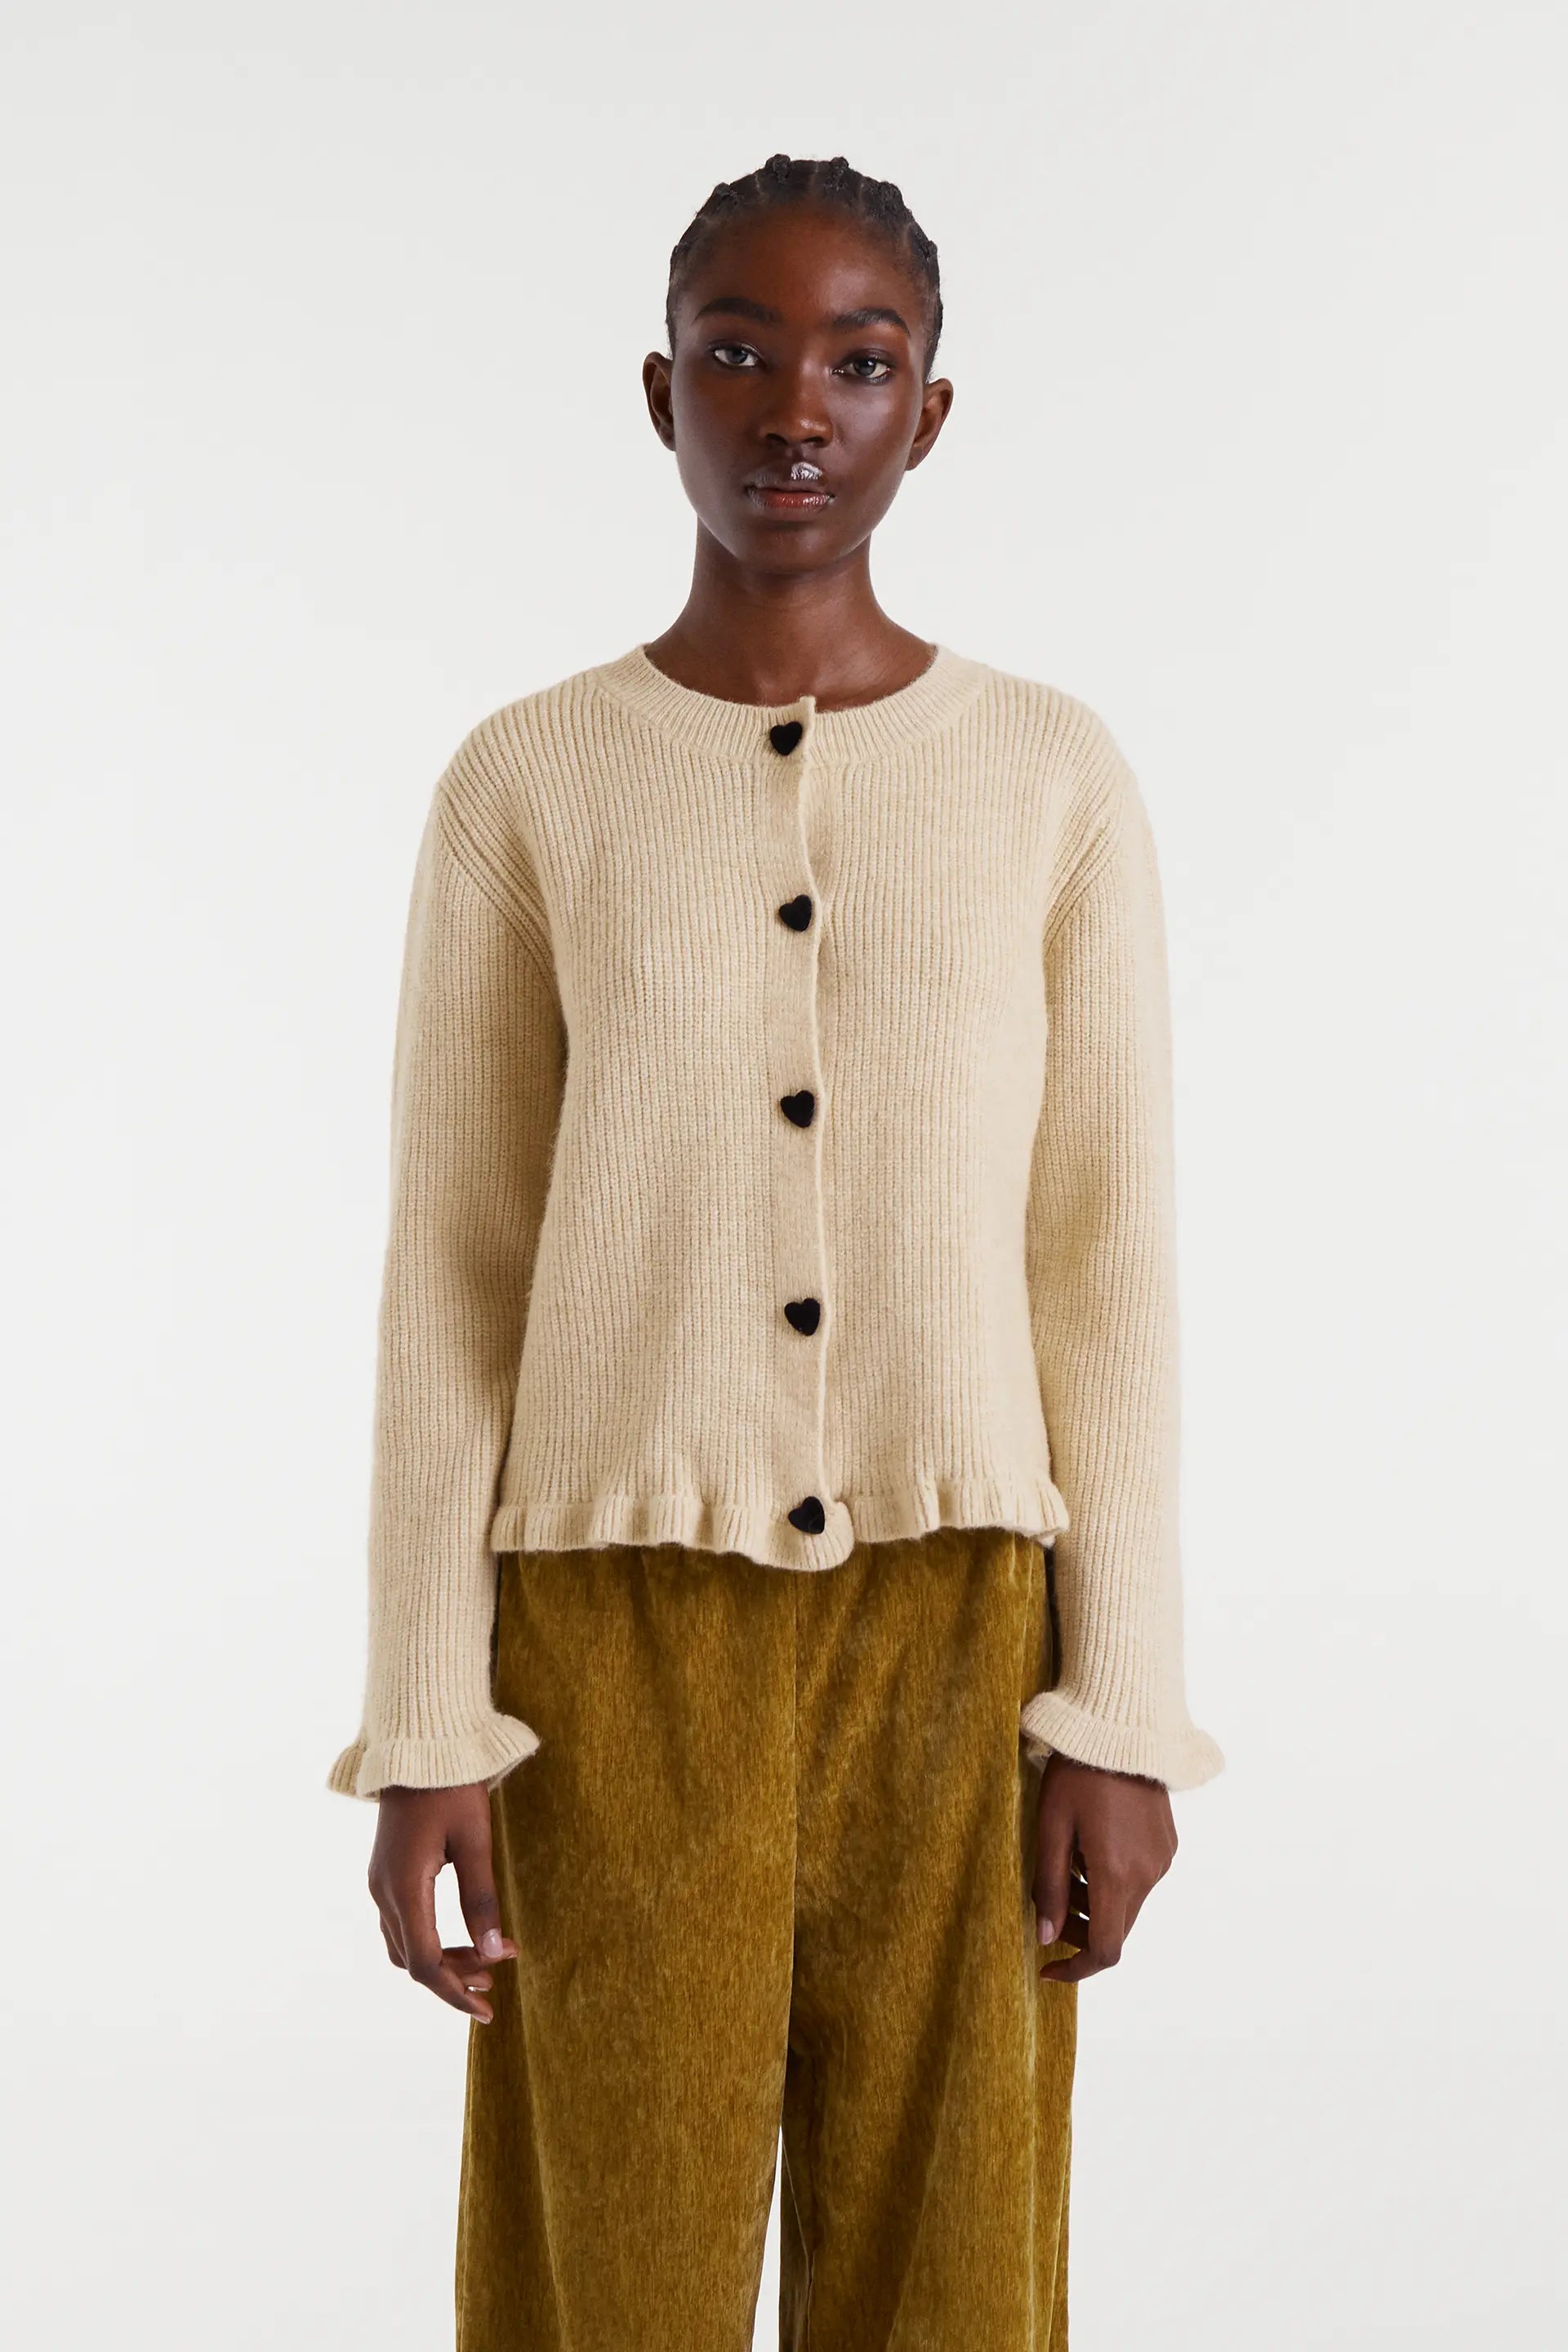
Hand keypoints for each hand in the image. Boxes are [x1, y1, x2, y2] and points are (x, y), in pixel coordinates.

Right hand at [367, 1782, 517, 2022]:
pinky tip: (461, 1936)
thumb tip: (495, 1953)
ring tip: (486, 1962)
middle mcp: (384, 1892)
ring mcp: (380, 1883)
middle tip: (497, 1980)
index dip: (456, 1993)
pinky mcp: (386, 1873)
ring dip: (443, 1961)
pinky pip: (403, 1924)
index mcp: (404, 1888)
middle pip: (414, 1961)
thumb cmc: (451, 1787)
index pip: (426, 1965)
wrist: (417, 1745)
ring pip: (406, 1945)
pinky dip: (431, 1939)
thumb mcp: (475, 1840)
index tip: (489, 2008)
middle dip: (454, 1978)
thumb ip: (481, 1898)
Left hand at [1031, 1752, 1176, 1981]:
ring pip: (1127, 1905)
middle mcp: (1148, 1874)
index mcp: (1116, 1874)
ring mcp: (1162, 1860)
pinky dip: (1113, 1882)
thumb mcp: (1051, 1828)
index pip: (1104, 1950)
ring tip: (1066, 1868)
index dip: (1075, 1969)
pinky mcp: (1168, 1845)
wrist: (1121, 1728)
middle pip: (1116, 1930)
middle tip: (1049, 1902)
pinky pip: (1140, 1880)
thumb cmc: (1077, 1775)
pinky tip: (1091, 1849)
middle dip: (1079, 1930)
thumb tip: (1044, 1937)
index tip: (1047, 1968)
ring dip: (1095, 1904)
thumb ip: (1047, 1887)